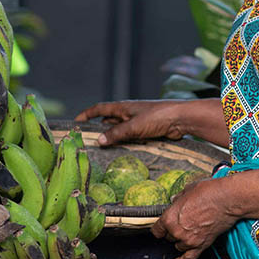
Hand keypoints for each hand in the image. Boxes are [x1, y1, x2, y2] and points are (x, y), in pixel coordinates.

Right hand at [74, 100, 189, 145]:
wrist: (181, 119)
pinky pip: (130, 136)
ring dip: (112, 138)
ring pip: (120, 130)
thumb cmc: (157, 117)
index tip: (76, 122)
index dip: (88, 114)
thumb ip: (116, 133)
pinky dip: (124, 143)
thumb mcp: (134, 126)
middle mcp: (129, 113)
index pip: (100, 109)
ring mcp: (138, 121)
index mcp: (123, 107)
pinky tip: (121, 152)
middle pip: (109, 121)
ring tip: (101, 150)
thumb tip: (99, 141)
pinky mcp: (147, 130)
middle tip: (87, 142)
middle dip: (99, 129)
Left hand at [151, 178, 239, 258]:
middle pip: (169, 237)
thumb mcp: (187, 190)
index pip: (157, 230)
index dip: (160, 228)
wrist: (227, 200)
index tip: (162, 228)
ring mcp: (189, 241)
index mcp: (169, 218)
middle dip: (173, 231)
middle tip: (183, 223)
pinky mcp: (201, 246)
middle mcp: (176, 232)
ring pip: (179, 246)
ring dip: (181, 241)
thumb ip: (178, 199)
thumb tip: (174, 201)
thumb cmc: (208, 192)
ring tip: (190, 231)